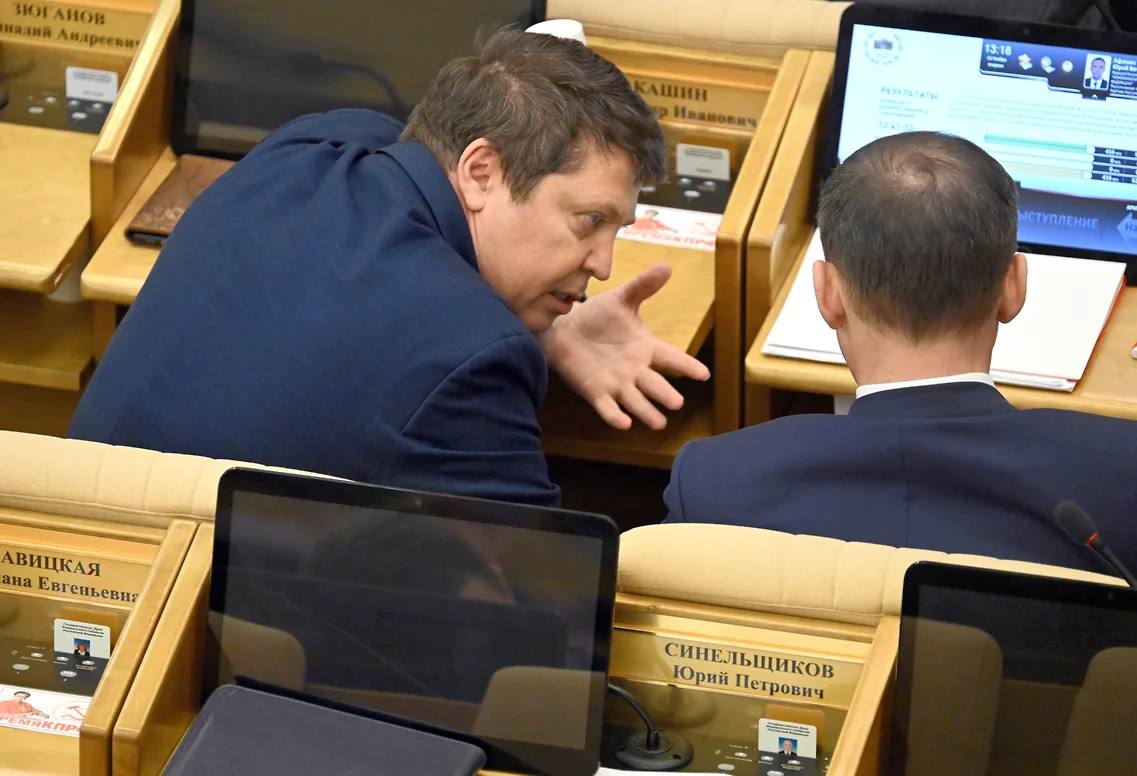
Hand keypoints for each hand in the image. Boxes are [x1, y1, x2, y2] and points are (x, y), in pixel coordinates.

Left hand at [538, 264, 709, 429]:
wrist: (563, 330)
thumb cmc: (597, 317)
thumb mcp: (621, 299)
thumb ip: (643, 286)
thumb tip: (667, 265)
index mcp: (645, 348)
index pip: (670, 357)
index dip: (686, 365)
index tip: (703, 374)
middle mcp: (635, 370)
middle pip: (655, 384)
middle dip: (665, 394)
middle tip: (677, 403)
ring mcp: (617, 383)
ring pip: (635, 401)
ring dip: (646, 412)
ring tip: (659, 423)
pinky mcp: (596, 392)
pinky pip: (607, 407)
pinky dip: (615, 416)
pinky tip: (624, 423)